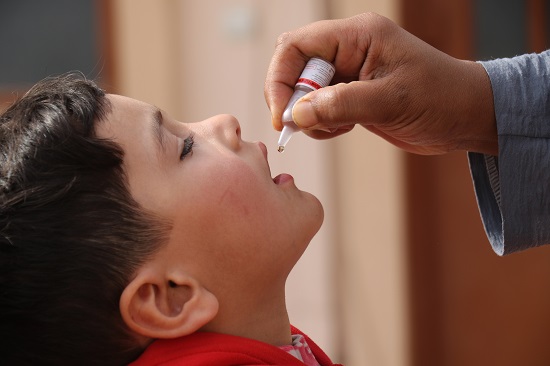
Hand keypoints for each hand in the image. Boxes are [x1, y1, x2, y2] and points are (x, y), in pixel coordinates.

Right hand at [264, 13, 496, 154]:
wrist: (465, 116)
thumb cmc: (441, 98)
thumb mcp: (391, 100)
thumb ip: (341, 104)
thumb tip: (296, 113)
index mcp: (357, 36)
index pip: (297, 46)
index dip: (280, 78)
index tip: (283, 116)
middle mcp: (348, 50)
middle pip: (294, 67)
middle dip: (292, 99)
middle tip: (303, 126)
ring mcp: (348, 73)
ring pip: (303, 91)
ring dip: (307, 115)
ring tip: (337, 128)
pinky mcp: (351, 95)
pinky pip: (318, 107)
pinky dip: (320, 123)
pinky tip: (343, 129)